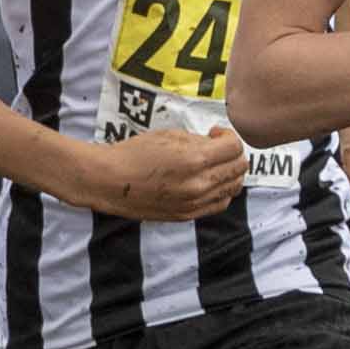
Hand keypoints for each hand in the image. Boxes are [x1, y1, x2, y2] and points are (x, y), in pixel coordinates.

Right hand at [79, 126, 247, 220]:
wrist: (109, 182)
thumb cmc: (134, 153)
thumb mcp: (168, 135)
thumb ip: (198, 140)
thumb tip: (216, 143)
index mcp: (195, 160)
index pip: (234, 147)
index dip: (228, 136)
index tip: (215, 133)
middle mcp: (199, 184)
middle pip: (240, 168)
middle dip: (233, 153)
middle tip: (218, 147)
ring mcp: (195, 203)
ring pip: (234, 187)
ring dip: (230, 172)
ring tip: (214, 164)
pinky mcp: (188, 215)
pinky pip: (221, 204)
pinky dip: (222, 191)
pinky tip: (208, 181)